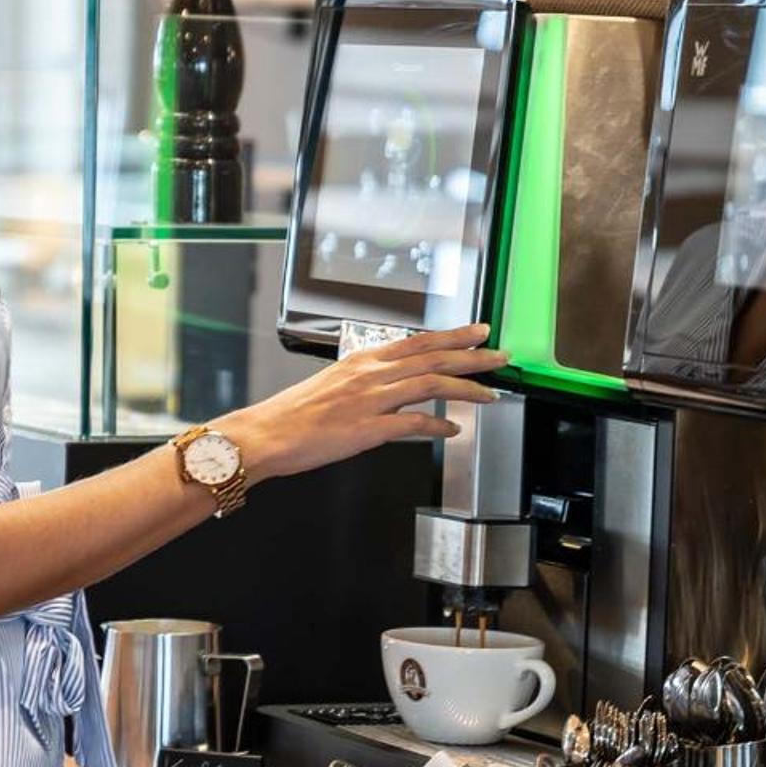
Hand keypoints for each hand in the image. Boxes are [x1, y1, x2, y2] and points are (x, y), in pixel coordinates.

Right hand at [213, 323, 503, 485]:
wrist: (266, 435)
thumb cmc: (295, 415)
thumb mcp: (335, 384)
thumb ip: (367, 382)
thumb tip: (393, 388)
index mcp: (363, 361)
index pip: (418, 341)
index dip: (453, 335)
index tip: (478, 331)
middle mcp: (371, 374)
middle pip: (433, 358)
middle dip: (472, 355)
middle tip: (500, 355)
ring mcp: (371, 400)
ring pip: (431, 384)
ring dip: (466, 387)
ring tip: (491, 392)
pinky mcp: (368, 428)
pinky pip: (412, 423)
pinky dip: (437, 425)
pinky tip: (453, 430)